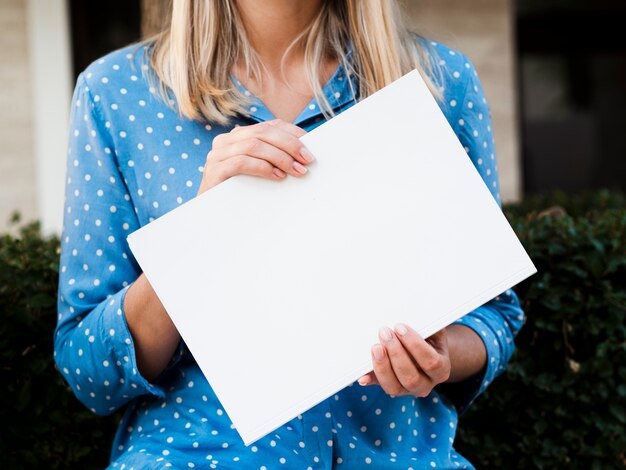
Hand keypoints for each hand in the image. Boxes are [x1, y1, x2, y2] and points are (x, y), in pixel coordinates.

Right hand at [197, 119, 314, 193]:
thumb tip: (303, 156)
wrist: (212, 217)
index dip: (291, 133)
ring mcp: (217, 155)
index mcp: (238, 136)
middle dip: (289, 145)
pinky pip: (241, 162)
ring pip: (254, 145)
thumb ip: (274, 159)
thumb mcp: (260, 171)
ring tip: (297, 171)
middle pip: (263, 133)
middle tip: (307, 159)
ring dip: (280, 157)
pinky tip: (277, 177)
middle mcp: (225, 141)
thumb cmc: (241, 193)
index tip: (310, 146)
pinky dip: (263, 167)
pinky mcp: (213, 171)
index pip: (269, 126)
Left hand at [358, 324, 450, 397]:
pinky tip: (362, 375)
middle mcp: (427, 384)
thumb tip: (414, 315)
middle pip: (411, 377)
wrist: (426, 351)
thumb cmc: (428, 338)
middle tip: (384, 332)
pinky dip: (371, 380)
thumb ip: (426, 326)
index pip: (430, 362)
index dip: (414, 345)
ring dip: (382, 366)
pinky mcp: (393, 389)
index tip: (400, 327)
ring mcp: (409, 390)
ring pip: (394, 387)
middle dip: (396, 353)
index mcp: (441, 369)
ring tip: (375, 347)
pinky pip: (380, 386)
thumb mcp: (433, 331)